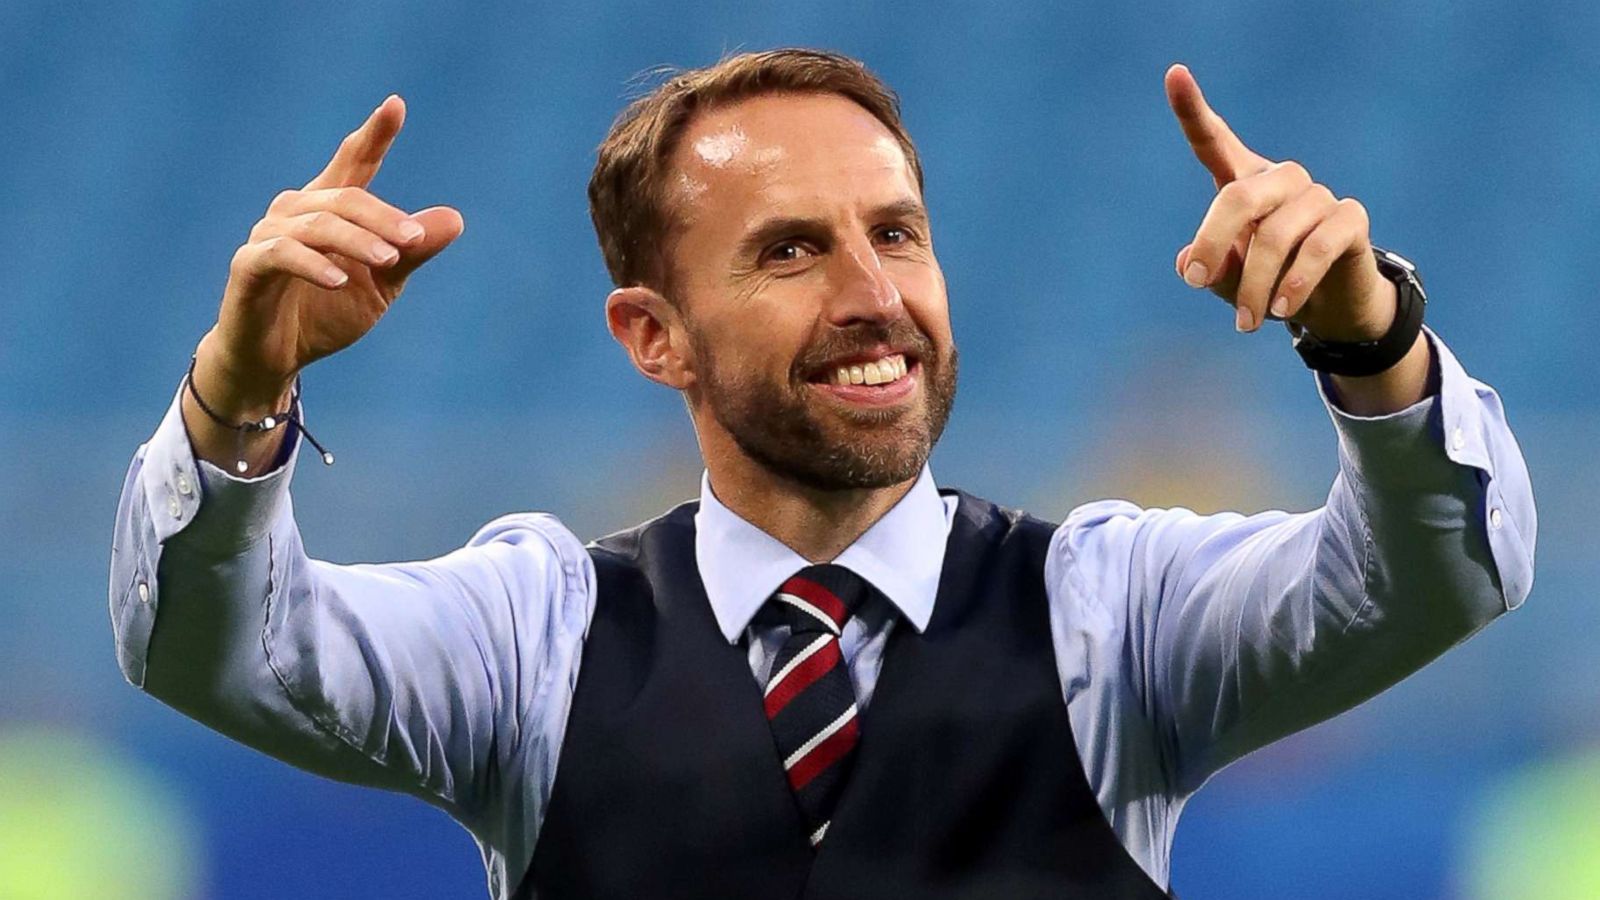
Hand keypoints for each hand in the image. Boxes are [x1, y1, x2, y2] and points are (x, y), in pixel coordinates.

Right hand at [204, 95, 464, 411]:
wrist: (276, 357)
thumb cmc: (326, 312)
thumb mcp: (383, 285)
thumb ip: (412, 252)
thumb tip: (455, 219)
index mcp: (329, 208)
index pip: (354, 163)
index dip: (373, 134)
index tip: (396, 105)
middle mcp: (295, 211)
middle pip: (345, 197)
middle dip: (383, 217)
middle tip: (414, 241)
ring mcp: (267, 235)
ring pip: (317, 224)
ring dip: (356, 240)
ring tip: (388, 261)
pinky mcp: (247, 266)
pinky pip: (280, 255)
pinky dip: (313, 264)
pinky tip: (340, 279)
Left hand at [1165, 64, 1394, 340]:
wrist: (1327, 308)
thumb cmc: (1265, 283)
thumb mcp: (1226, 281)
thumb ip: (1206, 268)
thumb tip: (1188, 262)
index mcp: (1241, 182)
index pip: (1213, 140)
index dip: (1192, 109)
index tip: (1174, 73)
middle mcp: (1279, 180)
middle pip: (1238, 197)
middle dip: (1212, 244)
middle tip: (1196, 283)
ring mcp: (1317, 196)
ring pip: (1276, 234)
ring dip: (1254, 284)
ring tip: (1245, 322)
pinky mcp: (1350, 219)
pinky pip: (1318, 247)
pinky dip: (1294, 283)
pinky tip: (1281, 310)